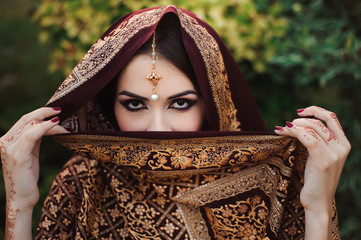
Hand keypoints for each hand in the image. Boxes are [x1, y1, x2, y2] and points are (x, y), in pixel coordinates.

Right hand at [0, 107, 67, 238]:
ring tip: (64, 123)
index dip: (39, 112)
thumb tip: (48, 123)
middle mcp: (5, 143)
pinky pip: (32, 136)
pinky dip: (45, 129)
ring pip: (31, 126)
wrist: (21, 198)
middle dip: (45, 112)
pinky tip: (57, 127)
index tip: (56, 110)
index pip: (24, 120)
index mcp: (7, 140)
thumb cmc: (27, 176)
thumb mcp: (31, 153)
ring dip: (50, 123)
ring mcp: (9, 150)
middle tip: (61, 110)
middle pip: (26, 119)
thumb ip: (35, 138)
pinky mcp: (18, 157)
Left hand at [274, 106, 350, 238]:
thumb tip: (297, 125)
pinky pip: (309, 139)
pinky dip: (295, 132)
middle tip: (285, 125)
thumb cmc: (315, 180)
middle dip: (300, 120)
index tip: (299, 111)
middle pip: (320, 122)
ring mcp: (334, 155)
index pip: (332, 118)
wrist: (318, 203)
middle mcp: (342, 147)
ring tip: (281, 129)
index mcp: (343, 144)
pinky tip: (283, 131)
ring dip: (294, 126)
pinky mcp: (323, 162)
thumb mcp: (319, 157)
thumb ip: (317, 142)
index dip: (316, 111)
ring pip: (313, 129)